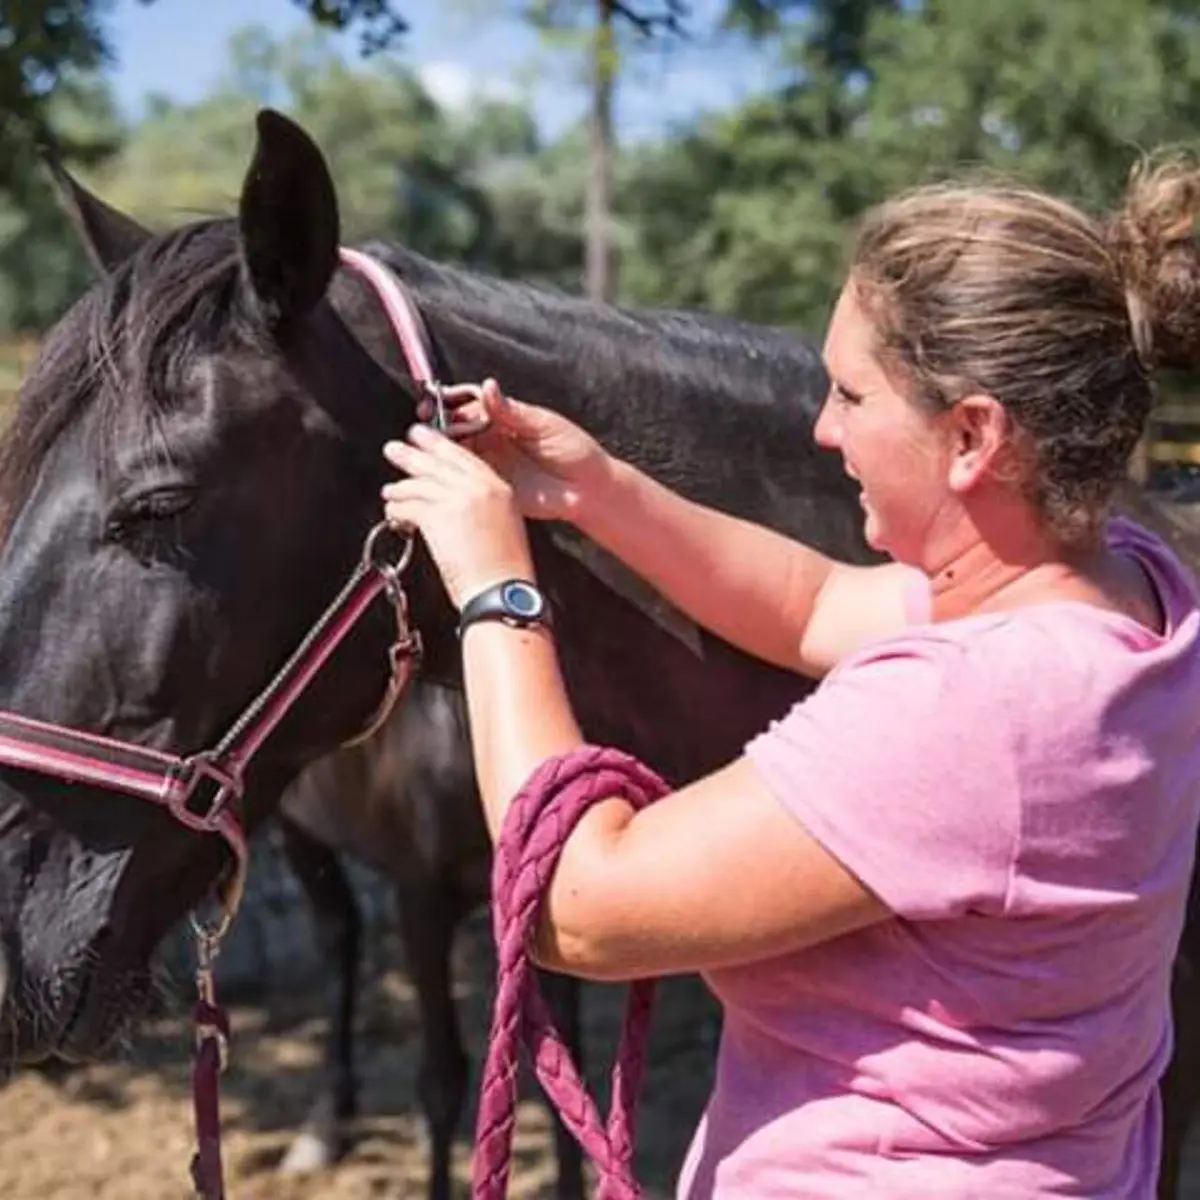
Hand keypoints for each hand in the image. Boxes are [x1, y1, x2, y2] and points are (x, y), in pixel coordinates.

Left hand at [381, 423, 534, 610]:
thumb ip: (483, 504)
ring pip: (419, 484)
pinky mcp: (436, 517)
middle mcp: (479, 488)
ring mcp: (456, 500)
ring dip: (400, 488)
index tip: (424, 439)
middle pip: (438, 464)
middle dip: (412, 455)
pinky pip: (407, 506)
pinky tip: (393, 513)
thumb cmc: (504, 571)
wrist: (500, 591)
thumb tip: (453, 499)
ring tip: (389, 490)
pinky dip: (396, 510)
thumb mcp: (505, 525)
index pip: (464, 457)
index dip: (439, 446)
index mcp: (499, 488)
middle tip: (395, 449)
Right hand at [427, 379, 609, 522]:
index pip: (470, 402)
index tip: (436, 399)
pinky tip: (439, 469)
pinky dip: (448, 473)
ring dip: (437, 447)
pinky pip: (464, 477)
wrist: (588, 489)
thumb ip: (512, 410)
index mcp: (505, 417)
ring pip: (454, 451)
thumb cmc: (574, 452)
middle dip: (437, 422)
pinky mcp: (490, 485)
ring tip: (427, 445)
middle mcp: (493, 437)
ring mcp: (490, 462)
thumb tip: (487, 387)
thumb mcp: (544, 425)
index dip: (450, 400)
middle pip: (455, 425)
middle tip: (425, 423)